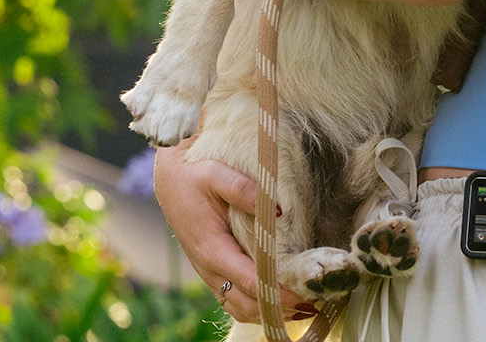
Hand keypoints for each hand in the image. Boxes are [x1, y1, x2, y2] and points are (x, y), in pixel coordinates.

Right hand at [153, 137, 316, 322]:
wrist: (171, 179)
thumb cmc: (194, 175)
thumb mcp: (216, 174)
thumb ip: (243, 190)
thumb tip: (277, 210)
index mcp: (212, 249)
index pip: (250, 282)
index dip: (278, 294)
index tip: (306, 295)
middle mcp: (209, 268)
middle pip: (247, 305)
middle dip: (279, 309)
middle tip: (314, 302)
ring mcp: (210, 273)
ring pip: (240, 308)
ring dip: (270, 311)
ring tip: (304, 305)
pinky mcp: (214, 270)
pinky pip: (235, 299)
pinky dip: (258, 305)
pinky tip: (282, 298)